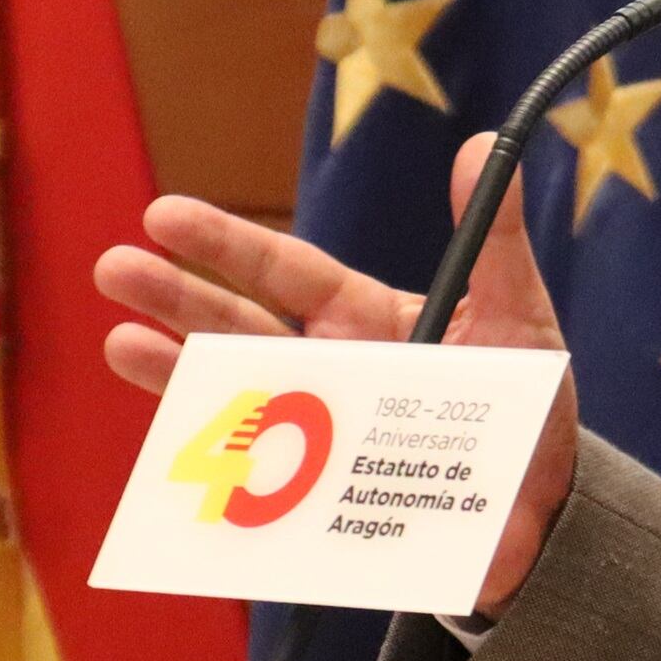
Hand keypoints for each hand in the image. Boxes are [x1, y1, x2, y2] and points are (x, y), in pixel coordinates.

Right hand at [92, 136, 580, 613]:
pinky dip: (217, 473)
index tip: (164, 216)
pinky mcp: (322, 498)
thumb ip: (496, 239)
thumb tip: (479, 148)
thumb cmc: (530, 404)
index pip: (283, 273)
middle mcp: (328, 370)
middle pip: (239, 328)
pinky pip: (259, 484)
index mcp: (363, 319)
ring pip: (234, 399)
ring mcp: (318, 434)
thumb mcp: (520, 314)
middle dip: (176, 297)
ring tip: (121, 345)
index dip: (224, 245)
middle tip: (114, 269)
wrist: (547, 512)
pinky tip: (178, 457)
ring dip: (176, 374)